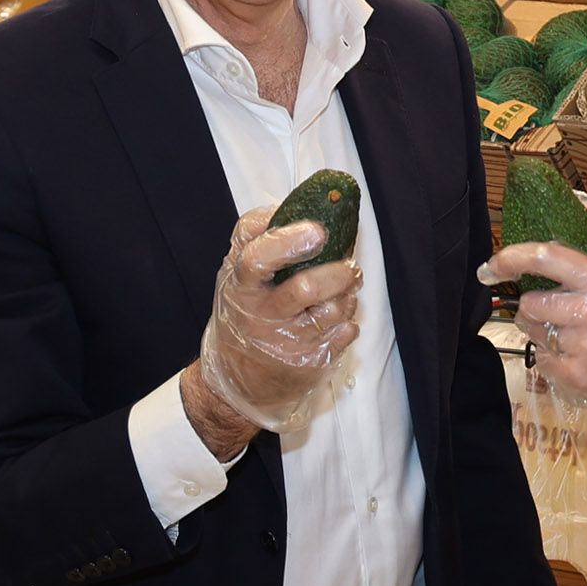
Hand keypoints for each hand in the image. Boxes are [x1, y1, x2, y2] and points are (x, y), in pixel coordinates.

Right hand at [190, 205, 360, 440]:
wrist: (239, 380)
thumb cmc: (244, 314)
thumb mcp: (237, 275)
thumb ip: (259, 239)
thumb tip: (306, 205)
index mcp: (241, 284)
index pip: (257, 257)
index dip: (288, 240)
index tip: (318, 229)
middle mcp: (260, 314)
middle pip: (304, 288)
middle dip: (336, 272)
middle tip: (350, 265)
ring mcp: (285, 342)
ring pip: (332, 310)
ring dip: (347, 294)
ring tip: (344, 288)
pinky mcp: (308, 362)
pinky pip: (344, 332)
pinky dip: (348, 320)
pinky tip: (336, 318)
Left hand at [486, 197, 586, 447]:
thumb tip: (577, 197)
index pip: (547, 258)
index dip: (512, 257)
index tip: (491, 265)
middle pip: (530, 303)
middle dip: (536, 305)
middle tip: (558, 309)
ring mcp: (580, 349)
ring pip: (531, 331)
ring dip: (542, 329)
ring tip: (571, 332)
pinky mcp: (572, 377)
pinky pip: (540, 357)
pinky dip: (551, 355)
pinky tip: (575, 354)